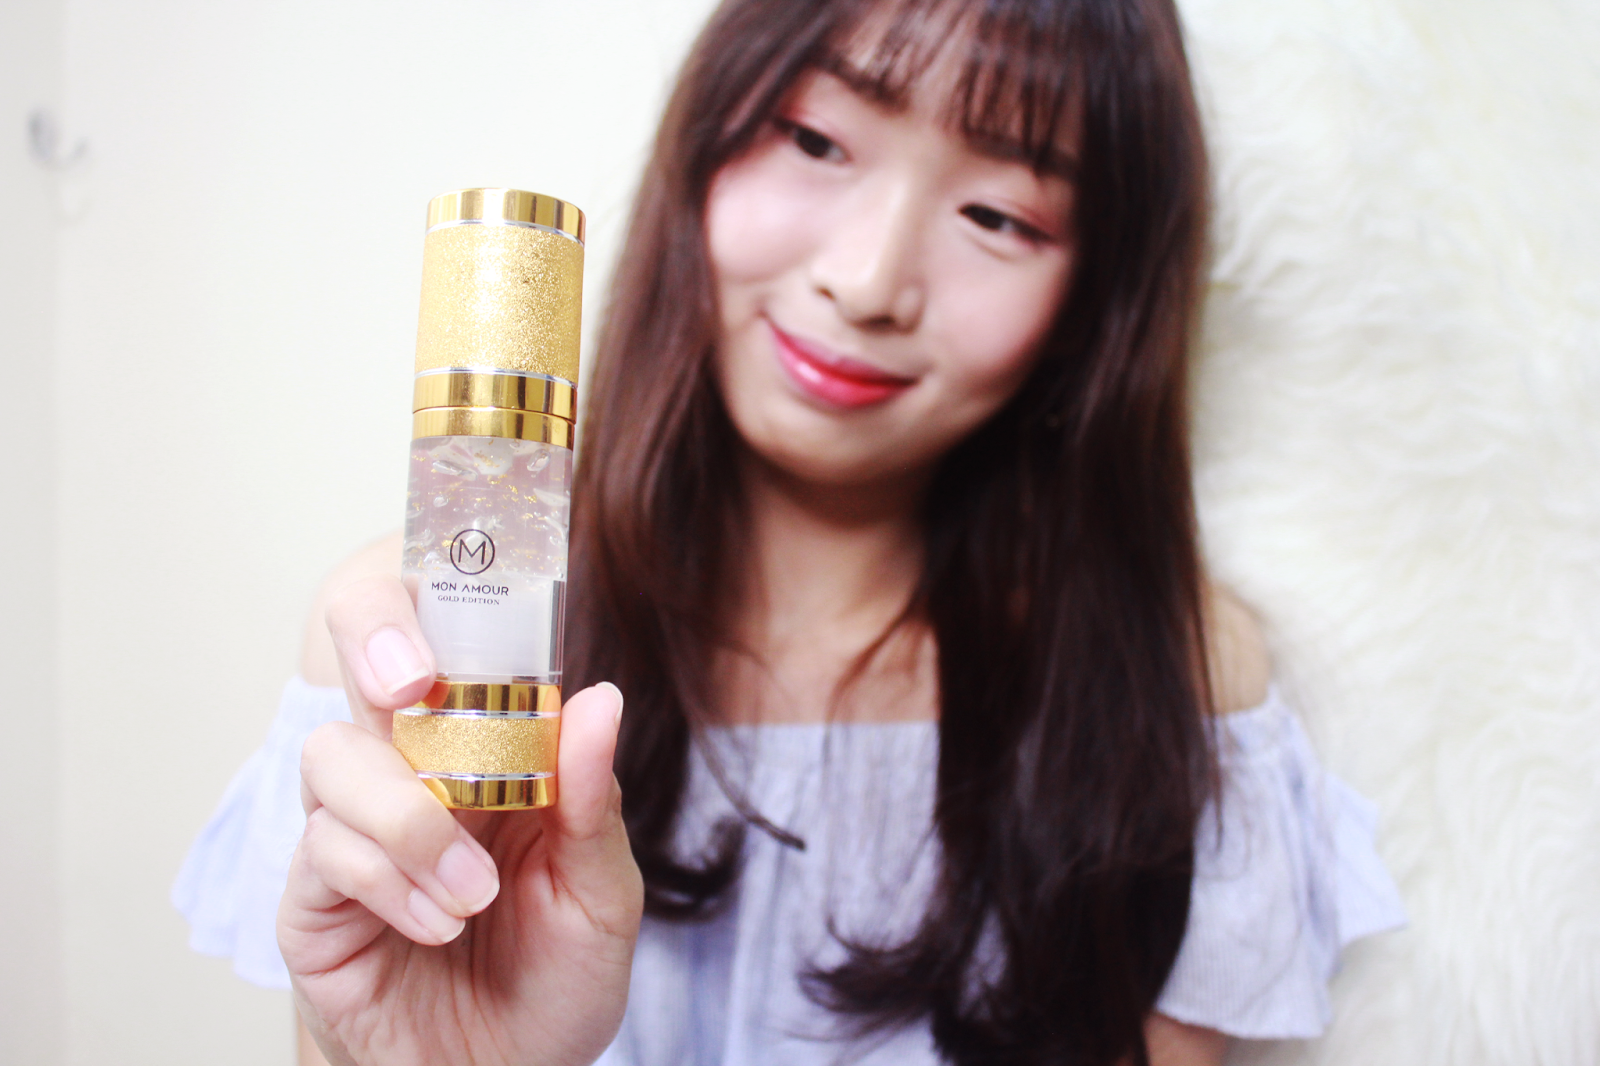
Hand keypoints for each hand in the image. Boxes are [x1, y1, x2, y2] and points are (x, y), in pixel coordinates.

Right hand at [279, 574, 642, 1065]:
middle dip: (378, 639)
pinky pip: (325, 851)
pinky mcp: (315, 898)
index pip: (452, 642)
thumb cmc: (558, 978)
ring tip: (473, 894)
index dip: (441, 600)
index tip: (466, 603)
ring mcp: (357, 828)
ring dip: (409, 818)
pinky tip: (438, 924)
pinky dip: (389, 881)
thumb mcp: (602, 891)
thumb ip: (592, 798)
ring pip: (336, 754)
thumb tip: (599, 696)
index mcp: (491, 750)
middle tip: (415, 681)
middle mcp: (416, 770)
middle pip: (365, 653)